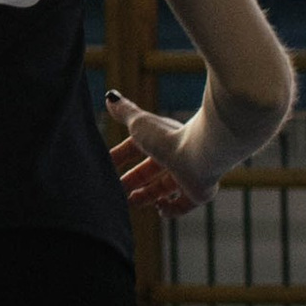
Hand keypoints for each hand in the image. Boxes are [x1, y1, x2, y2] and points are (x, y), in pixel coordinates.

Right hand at [107, 90, 212, 214]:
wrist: (199, 154)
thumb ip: (124, 112)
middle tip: (116, 190)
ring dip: (147, 195)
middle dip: (132, 180)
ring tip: (130, 202)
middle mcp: (175, 156)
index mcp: (161, 138)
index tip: (106, 165)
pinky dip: (169, 209)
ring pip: (164, 188)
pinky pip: (181, 205)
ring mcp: (187, 175)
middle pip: (150, 171)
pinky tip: (158, 208)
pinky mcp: (197, 193)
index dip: (121, 156)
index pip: (137, 148)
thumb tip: (110, 96)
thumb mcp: (139, 124)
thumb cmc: (167, 137)